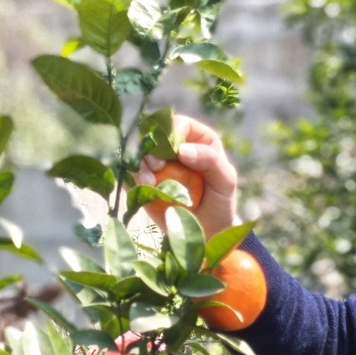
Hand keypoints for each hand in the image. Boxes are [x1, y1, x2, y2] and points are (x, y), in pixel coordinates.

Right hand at [133, 114, 239, 235]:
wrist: (206, 231)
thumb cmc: (220, 202)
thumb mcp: (225, 181)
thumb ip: (210, 160)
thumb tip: (182, 150)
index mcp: (197, 139)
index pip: (179, 124)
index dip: (173, 133)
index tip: (176, 153)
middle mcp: (174, 148)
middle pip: (153, 135)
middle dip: (151, 148)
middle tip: (157, 166)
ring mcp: (157, 165)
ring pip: (138, 153)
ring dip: (140, 166)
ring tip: (149, 183)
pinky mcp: (143, 182)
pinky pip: (130, 174)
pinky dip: (132, 180)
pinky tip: (143, 189)